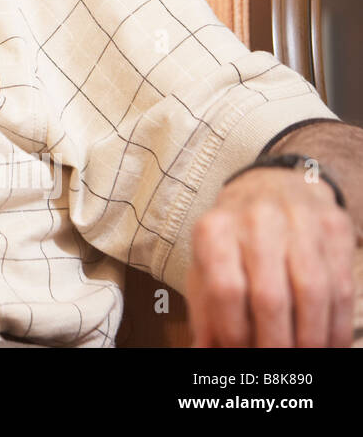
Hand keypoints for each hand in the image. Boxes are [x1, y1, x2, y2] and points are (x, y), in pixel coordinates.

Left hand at [187, 165, 357, 345]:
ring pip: (312, 292)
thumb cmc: (234, 236)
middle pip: (270, 296)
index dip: (235, 330)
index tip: (240, 350)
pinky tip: (330, 342)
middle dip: (275, 342)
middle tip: (276, 361)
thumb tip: (204, 351)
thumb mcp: (207, 263)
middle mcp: (256, 220)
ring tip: (306, 357)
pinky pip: (342, 285)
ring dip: (311, 337)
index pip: (226, 290)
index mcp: (215, 229)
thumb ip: (205, 309)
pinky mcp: (334, 227)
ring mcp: (298, 220)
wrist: (273, 185)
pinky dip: (338, 323)